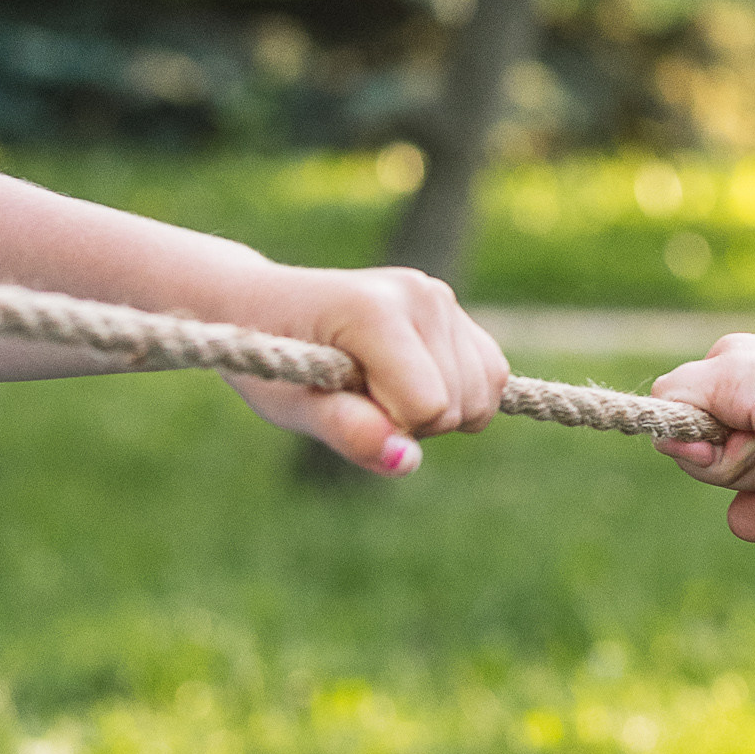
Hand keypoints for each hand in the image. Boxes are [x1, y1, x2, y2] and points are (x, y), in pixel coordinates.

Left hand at [228, 265, 507, 476]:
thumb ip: (347, 432)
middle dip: (413, 422)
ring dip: (439, 412)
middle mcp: (422, 294)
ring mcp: (442, 296)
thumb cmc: (271, 364)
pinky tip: (413, 385)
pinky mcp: (453, 308)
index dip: (388, 427)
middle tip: (356, 396)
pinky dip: (461, 396)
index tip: (341, 404)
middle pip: (460, 403)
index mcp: (376, 312)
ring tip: (381, 388)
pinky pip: (493, 374)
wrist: (261, 307)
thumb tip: (405, 460)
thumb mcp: (290, 407)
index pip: (429, 406)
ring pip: (485, 392)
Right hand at [650, 335, 754, 539]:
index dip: (690, 436)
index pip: (671, 415)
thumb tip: (663, 440)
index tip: (725, 429)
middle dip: (728, 458)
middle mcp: (741, 410)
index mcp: (723, 374)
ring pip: (726, 487)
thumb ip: (684, 397)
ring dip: (754, 479)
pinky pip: (753, 515)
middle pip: (696, 458)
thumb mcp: (736, 377)